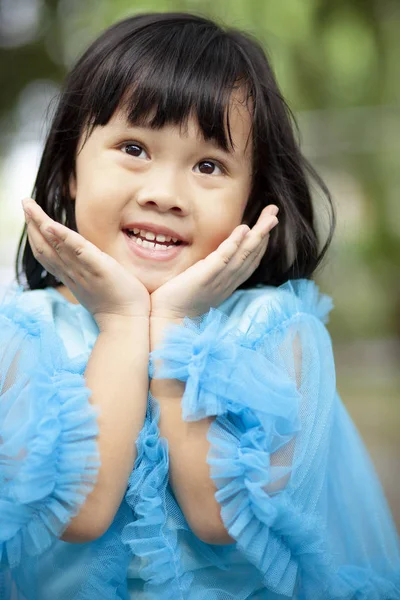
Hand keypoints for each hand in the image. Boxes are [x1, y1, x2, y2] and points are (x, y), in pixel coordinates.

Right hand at [22, 198, 150, 327]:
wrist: (127, 323)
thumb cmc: (117, 304)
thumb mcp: (97, 284)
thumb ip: (89, 271)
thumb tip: (89, 261)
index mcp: (72, 275)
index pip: (48, 253)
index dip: (37, 235)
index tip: (31, 217)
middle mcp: (72, 272)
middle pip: (44, 247)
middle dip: (32, 224)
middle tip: (24, 203)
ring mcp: (83, 271)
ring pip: (55, 245)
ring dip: (40, 224)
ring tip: (29, 206)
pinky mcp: (99, 268)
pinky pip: (78, 251)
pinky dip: (63, 237)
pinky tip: (51, 225)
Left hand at [150, 205, 278, 320]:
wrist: (167, 319)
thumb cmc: (180, 301)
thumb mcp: (201, 282)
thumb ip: (210, 270)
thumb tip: (214, 257)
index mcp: (228, 282)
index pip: (250, 259)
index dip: (262, 240)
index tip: (268, 222)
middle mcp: (228, 281)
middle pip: (252, 254)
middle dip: (265, 231)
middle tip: (275, 210)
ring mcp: (218, 280)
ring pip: (244, 254)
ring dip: (258, 235)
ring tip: (269, 217)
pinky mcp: (205, 278)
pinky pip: (223, 259)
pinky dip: (234, 243)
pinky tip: (243, 229)